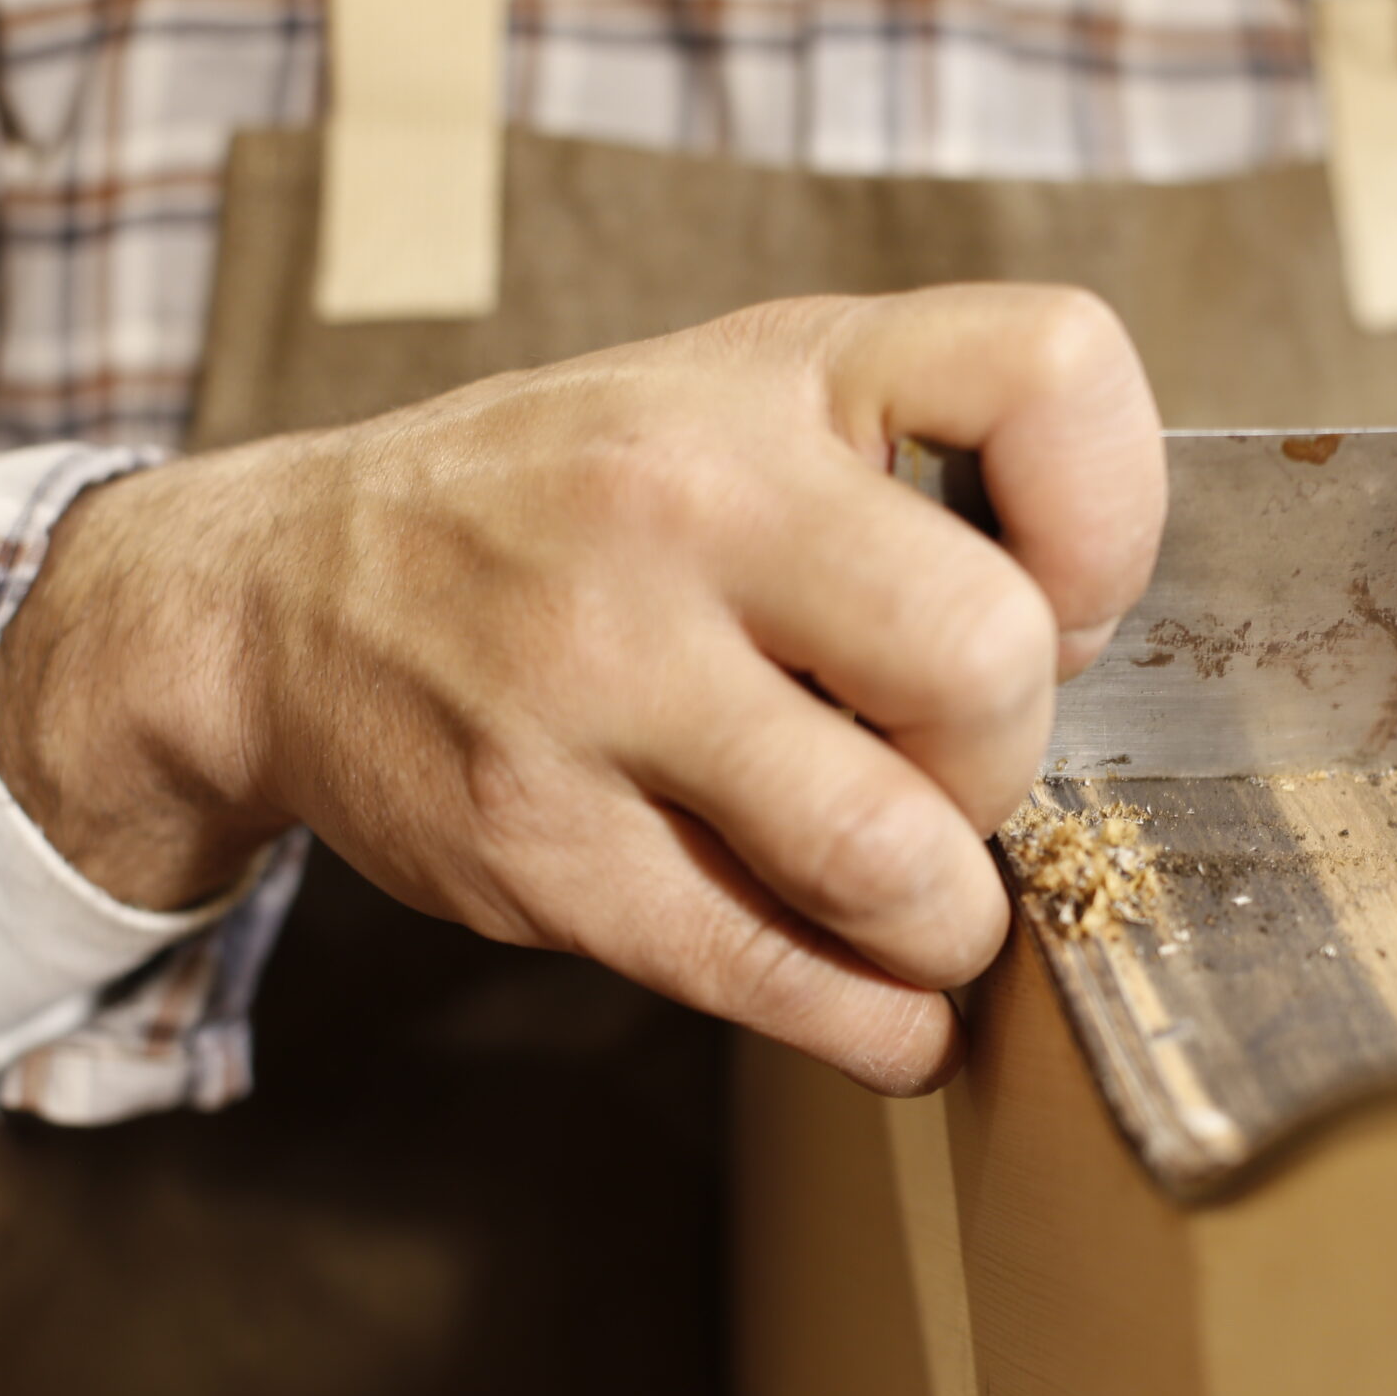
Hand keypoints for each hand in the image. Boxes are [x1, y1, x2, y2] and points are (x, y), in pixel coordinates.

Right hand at [0, 286, 1166, 1090]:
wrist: (284, 596)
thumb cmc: (576, 503)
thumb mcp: (746, 398)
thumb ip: (928, 470)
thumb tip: (1098, 660)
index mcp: (777, 371)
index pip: (1053, 377)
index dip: (1112, 525)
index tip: (1060, 608)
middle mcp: (683, 500)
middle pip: (988, 664)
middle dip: (1007, 766)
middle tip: (951, 776)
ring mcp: (596, 678)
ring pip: (894, 862)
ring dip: (946, 923)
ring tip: (914, 904)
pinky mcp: (542, 850)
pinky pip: (785, 982)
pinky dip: (876, 1024)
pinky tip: (881, 1005)